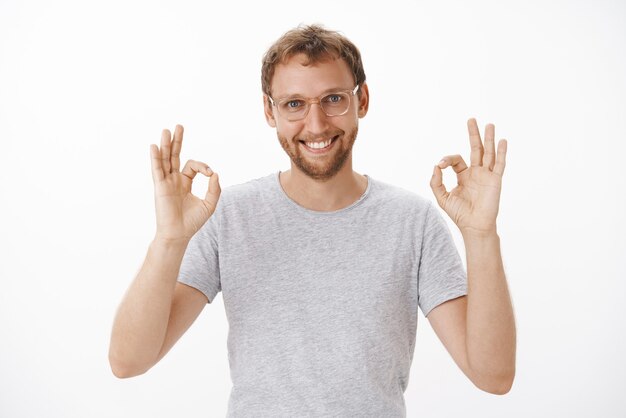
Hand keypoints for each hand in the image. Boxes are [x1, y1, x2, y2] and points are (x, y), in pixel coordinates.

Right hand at [150, 125, 220, 241]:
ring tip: (166, 130)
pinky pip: (157, 170)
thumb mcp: (209, 204)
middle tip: (179, 126)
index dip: (203, 166)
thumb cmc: (192, 222)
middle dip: (177, 141)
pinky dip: (156, 158)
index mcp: (185, 183)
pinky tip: (154, 147)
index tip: (210, 173)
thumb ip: (214, 189)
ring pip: (165, 159)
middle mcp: (174, 180)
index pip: (193, 166)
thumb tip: (215, 174)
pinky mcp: (160, 187)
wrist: (179, 234)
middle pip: (175, 156)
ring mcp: (166, 182)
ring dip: (166, 145)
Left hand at [430, 118, 506, 235]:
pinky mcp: (495, 180)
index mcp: (463, 176)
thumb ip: (435, 182)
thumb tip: (436, 166)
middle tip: (471, 119)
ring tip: (490, 124)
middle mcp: (476, 173)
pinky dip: (502, 152)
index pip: (456, 160)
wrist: (474, 226)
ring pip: (489, 153)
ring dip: (489, 139)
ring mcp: (487, 176)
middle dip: (473, 134)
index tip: (441, 165)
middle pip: (475, 149)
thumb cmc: (459, 214)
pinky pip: (500, 164)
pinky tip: (502, 141)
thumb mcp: (442, 198)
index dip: (447, 159)